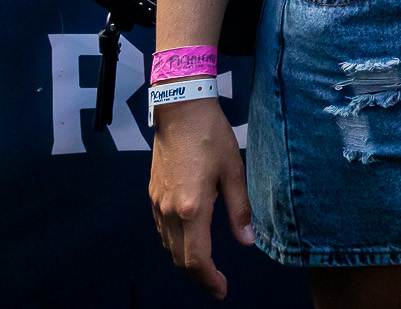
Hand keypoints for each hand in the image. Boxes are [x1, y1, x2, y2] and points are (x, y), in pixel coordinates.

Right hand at [149, 96, 253, 298]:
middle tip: (217, 285)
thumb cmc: (211, 136)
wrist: (180, 110)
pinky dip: (176, 244)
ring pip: (169, 247)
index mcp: (191, 208)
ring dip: (186, 262)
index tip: (222, 290)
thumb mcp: (233, 170)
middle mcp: (169, 212)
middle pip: (179, 259)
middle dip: (199, 276)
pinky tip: (191, 241)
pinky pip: (163, 231)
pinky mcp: (153, 195)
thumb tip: (247, 241)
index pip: (197, 259)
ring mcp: (157, 204)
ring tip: (207, 267)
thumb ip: (240, 208)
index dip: (209, 279)